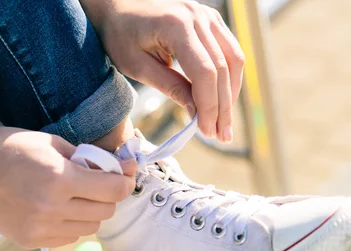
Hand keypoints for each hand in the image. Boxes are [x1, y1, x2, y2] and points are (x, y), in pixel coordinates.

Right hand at [0, 127, 135, 247]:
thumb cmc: (6, 150)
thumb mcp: (48, 143)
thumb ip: (86, 158)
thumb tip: (119, 168)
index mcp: (60, 179)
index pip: (113, 190)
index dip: (124, 182)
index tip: (124, 176)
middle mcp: (53, 208)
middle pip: (106, 212)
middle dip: (107, 197)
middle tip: (96, 184)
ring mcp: (42, 229)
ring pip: (90, 228)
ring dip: (90, 213)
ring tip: (73, 197)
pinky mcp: (33, 241)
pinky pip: (69, 237)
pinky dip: (71, 224)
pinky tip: (56, 209)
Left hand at [82, 0, 244, 141]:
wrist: (117, 5)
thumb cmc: (120, 35)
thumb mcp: (138, 67)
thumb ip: (170, 87)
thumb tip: (197, 113)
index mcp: (176, 26)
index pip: (205, 73)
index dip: (209, 106)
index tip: (207, 132)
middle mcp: (197, 16)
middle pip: (222, 69)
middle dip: (223, 107)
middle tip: (222, 137)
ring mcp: (207, 15)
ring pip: (233, 60)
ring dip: (231, 95)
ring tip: (224, 124)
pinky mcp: (211, 20)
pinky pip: (230, 52)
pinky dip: (229, 79)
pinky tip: (222, 101)